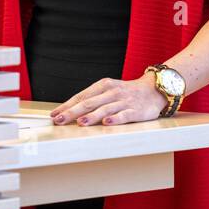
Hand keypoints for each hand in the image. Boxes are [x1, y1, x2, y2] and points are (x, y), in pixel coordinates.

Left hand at [49, 72, 168, 126]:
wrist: (155, 90)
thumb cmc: (126, 93)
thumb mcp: (109, 91)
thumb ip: (93, 99)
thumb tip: (71, 111)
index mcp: (103, 86)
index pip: (81, 96)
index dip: (67, 105)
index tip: (54, 115)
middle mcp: (112, 92)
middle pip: (89, 102)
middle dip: (72, 112)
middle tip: (59, 120)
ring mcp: (124, 101)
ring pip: (105, 109)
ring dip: (92, 116)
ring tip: (80, 123)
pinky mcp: (136, 110)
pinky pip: (124, 115)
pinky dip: (115, 119)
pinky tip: (106, 123)